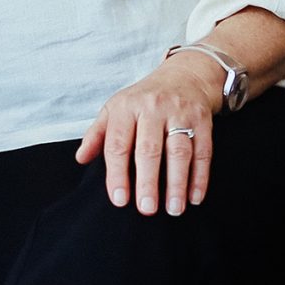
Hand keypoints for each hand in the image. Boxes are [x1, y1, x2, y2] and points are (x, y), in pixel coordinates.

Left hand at [75, 54, 225, 216]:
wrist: (185, 75)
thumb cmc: (143, 100)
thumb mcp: (115, 109)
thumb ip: (98, 134)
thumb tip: (81, 158)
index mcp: (126, 107)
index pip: (118, 144)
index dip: (117, 174)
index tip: (119, 200)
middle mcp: (153, 109)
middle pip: (149, 150)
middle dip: (148, 182)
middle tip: (147, 209)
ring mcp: (180, 114)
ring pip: (179, 152)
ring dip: (177, 183)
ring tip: (173, 208)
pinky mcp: (203, 121)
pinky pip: (203, 152)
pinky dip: (200, 176)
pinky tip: (195, 196)